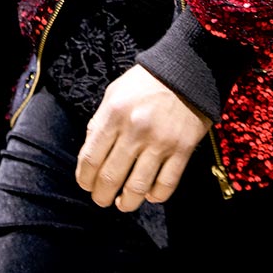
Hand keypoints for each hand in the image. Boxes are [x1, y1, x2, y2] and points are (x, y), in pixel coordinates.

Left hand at [74, 64, 211, 210]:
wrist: (187, 69)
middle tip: (101, 199)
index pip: (91, 158)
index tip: (86, 184)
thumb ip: (100, 122)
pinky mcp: (183, 150)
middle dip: (101, 196)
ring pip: (137, 188)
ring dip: (126, 203)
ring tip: (122, 203)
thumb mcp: (115, 93)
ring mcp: (160, 142)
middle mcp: (135, 130)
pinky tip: (150, 195)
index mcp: (114, 114)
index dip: (84, 179)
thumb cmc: (146, 82)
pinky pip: (166, 185)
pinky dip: (155, 196)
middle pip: (111, 178)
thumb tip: (90, 155)